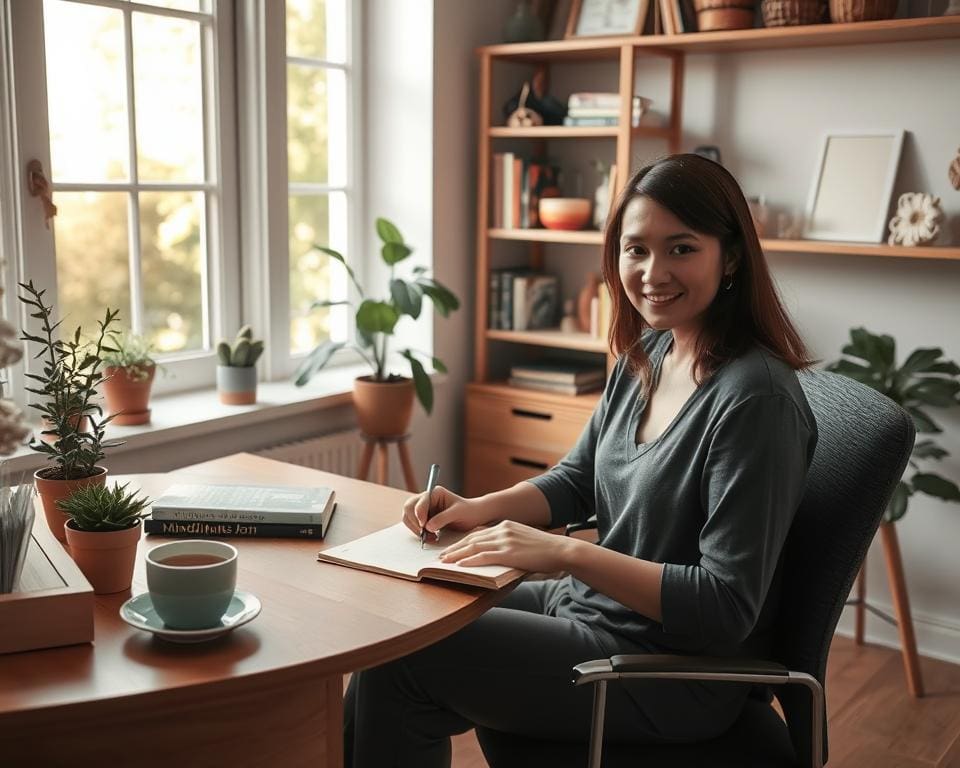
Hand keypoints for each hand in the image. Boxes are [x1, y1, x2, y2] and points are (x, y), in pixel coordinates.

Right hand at [401, 486, 495, 538]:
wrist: (474, 516)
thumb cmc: (468, 511)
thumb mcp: (458, 513)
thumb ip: (443, 518)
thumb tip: (427, 526)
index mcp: (435, 492)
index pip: (420, 501)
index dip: (419, 513)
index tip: (423, 525)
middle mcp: (427, 498)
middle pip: (409, 507)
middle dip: (414, 522)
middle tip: (425, 533)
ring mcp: (424, 508)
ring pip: (408, 516)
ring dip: (415, 529)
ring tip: (430, 537)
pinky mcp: (423, 517)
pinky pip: (413, 524)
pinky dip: (418, 532)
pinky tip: (430, 537)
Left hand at [438, 520, 576, 572]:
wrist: (560, 550)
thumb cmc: (544, 549)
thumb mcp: (523, 539)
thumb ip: (508, 544)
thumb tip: (495, 554)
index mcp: (505, 525)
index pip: (478, 533)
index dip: (462, 542)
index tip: (451, 548)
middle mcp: (503, 530)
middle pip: (472, 539)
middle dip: (455, 548)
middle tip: (441, 556)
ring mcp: (505, 541)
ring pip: (474, 547)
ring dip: (457, 555)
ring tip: (444, 562)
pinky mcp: (509, 553)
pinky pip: (484, 556)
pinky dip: (470, 561)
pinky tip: (460, 565)